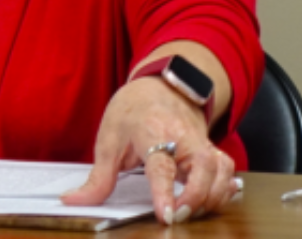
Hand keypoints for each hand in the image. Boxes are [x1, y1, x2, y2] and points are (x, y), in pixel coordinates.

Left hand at [61, 77, 241, 223]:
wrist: (161, 85)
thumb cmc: (133, 110)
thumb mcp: (109, 139)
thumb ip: (98, 177)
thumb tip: (75, 201)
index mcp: (154, 133)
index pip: (162, 166)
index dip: (164, 192)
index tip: (167, 215)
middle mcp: (184, 138)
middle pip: (203, 167)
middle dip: (197, 196)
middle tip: (179, 217)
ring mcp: (201, 143)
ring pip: (221, 168)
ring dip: (213, 194)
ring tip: (193, 213)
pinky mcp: (209, 149)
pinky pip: (226, 168)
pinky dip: (225, 187)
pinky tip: (215, 201)